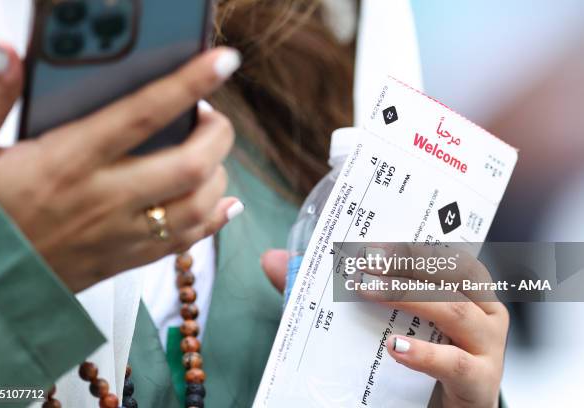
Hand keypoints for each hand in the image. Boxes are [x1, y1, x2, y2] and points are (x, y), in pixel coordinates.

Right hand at [0, 42, 243, 291]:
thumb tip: (7, 51)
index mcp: (69, 162)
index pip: (142, 115)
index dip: (188, 85)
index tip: (221, 62)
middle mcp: (105, 199)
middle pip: (189, 165)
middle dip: (217, 135)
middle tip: (211, 117)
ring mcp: (122, 234)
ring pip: (197, 206)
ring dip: (218, 175)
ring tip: (209, 153)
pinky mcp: (129, 259)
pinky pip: (187, 242)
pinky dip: (214, 218)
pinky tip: (224, 201)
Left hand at [261, 247, 507, 407]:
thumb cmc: (414, 361)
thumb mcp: (374, 320)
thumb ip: (325, 291)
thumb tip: (274, 261)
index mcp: (461, 288)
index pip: (440, 252)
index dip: (409, 241)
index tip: (370, 237)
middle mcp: (482, 310)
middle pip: (449, 273)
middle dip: (405, 261)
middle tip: (363, 259)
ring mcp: (488, 346)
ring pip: (453, 310)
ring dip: (408, 297)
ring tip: (367, 290)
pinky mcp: (481, 382)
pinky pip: (456, 363)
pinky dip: (424, 354)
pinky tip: (394, 348)